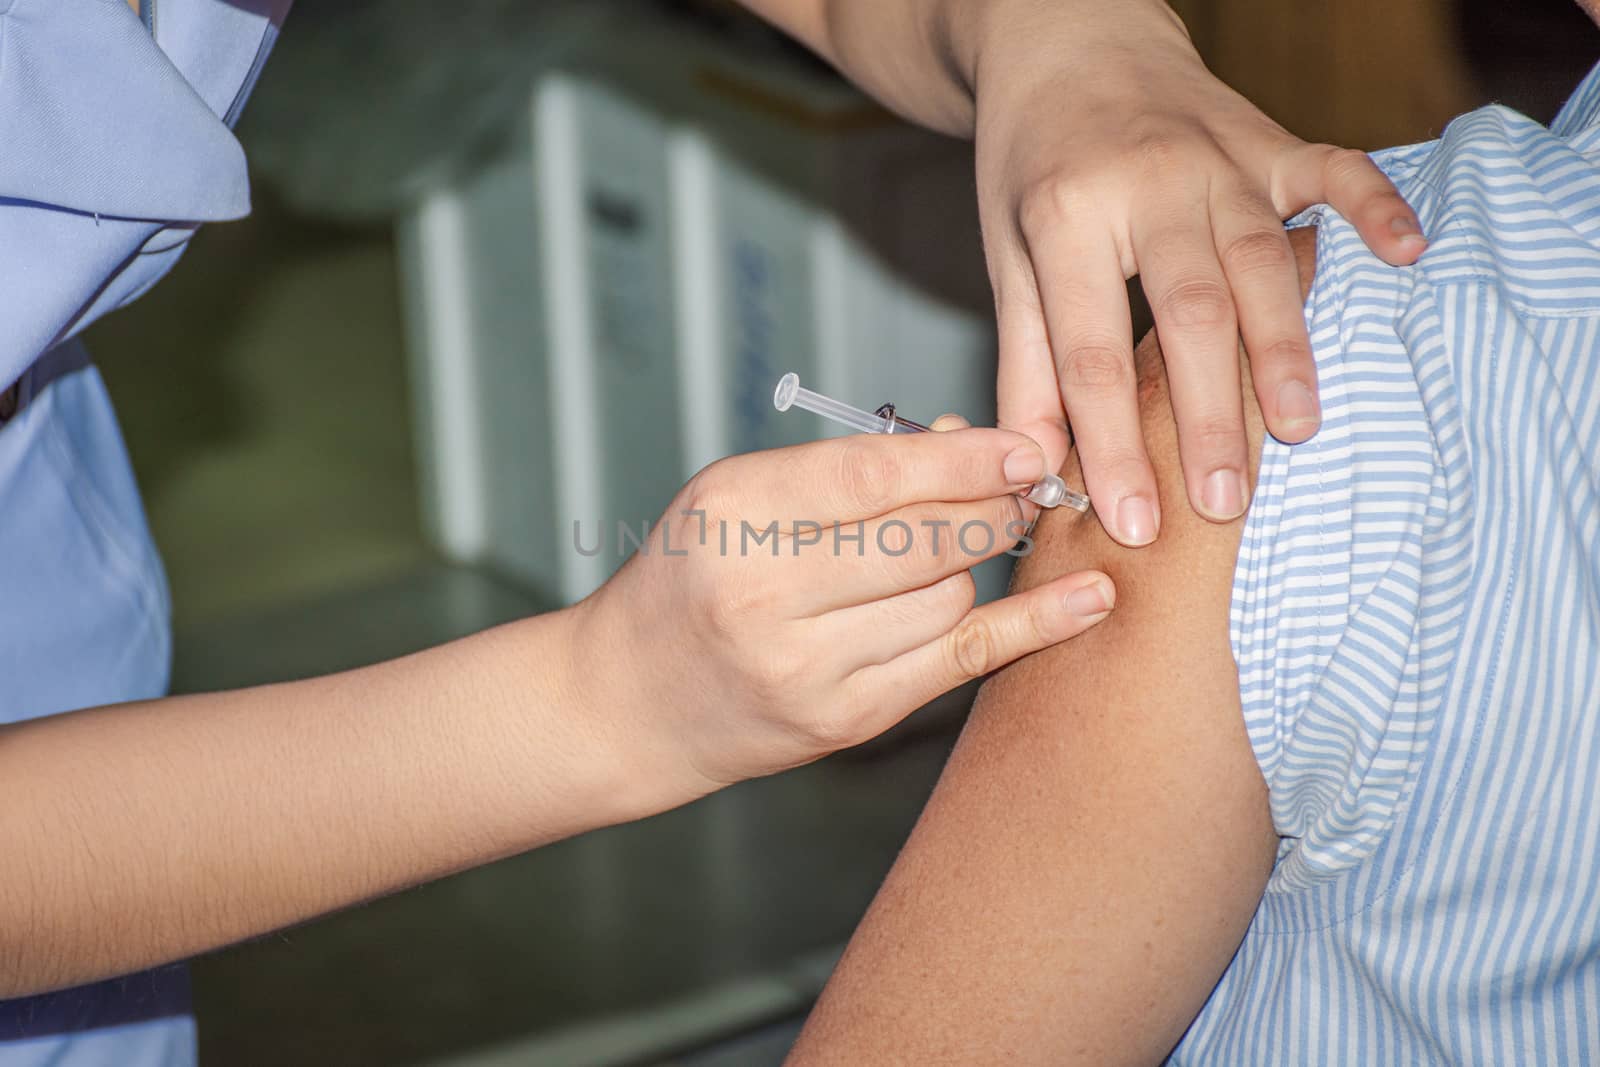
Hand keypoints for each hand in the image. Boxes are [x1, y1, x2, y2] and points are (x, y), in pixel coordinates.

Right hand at [571, 427, 1114, 796]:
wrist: (628, 701)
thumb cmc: (689, 578)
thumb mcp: (739, 496)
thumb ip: (847, 468)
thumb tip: (969, 439)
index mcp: (734, 515)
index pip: (873, 476)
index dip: (963, 459)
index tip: (1022, 444)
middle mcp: (765, 594)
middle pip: (925, 540)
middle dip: (992, 506)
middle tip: (1027, 484)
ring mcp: (805, 668)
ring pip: (948, 597)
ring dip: (975, 562)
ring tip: (968, 541)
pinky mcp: (842, 721)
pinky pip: (958, 663)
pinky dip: (1029, 627)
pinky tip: (1090, 601)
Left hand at [966, 0, 1425, 543]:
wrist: (1065, 39)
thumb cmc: (1031, 165)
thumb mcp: (1006, 260)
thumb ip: (1026, 366)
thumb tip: (1037, 470)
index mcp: (1064, 219)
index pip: (1092, 354)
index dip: (1112, 446)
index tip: (1134, 523)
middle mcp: (1146, 185)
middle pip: (1188, 315)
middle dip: (1207, 416)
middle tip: (1224, 504)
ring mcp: (1215, 158)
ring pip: (1259, 260)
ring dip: (1283, 349)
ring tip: (1298, 430)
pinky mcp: (1265, 138)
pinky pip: (1331, 169)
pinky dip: (1372, 208)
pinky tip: (1406, 255)